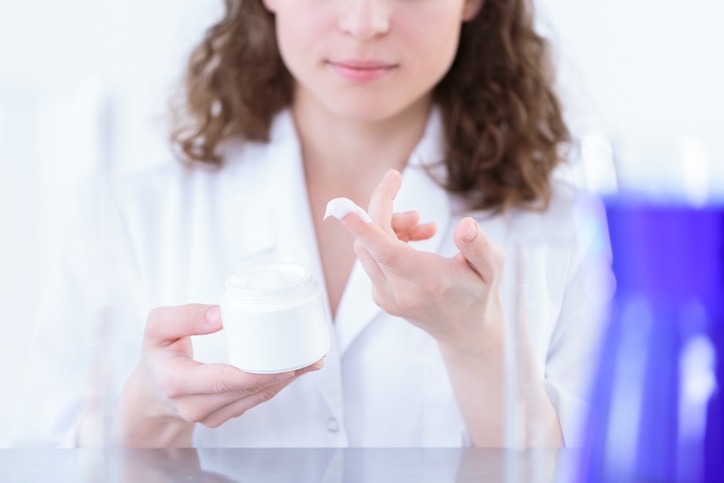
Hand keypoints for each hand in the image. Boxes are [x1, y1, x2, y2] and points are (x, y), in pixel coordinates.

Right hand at [114, 304, 322, 446]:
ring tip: (311, 360)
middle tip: (311, 355)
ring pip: (256, 398)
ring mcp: (210, 416)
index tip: (285, 364)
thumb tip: (221, 314)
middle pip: (247, 391)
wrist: (151, 392)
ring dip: (286, 381)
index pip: (222, 381)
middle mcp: (195, 406)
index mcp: (177, 383)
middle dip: (283, 375)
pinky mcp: (223, 416)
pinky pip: (255, 401)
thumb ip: (184, 316)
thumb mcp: (157, 328)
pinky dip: (276, 385)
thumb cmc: (157, 355)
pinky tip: (294, 369)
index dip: (256, 375)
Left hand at [330, 169, 505, 353]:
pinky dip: (387, 242)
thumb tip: (466, 225)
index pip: (387, 252)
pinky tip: (415, 242)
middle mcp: (401, 293)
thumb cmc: (480, 294)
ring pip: (368, 248)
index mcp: (428, 282)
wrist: (467, 333)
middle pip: (372, 241)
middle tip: (417, 214)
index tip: (341, 207)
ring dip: (389, 228)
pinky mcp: (380, 297)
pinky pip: (371, 259)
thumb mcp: (492, 268)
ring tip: (423, 227)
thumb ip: (479, 246)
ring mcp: (386, 298)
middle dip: (387, 214)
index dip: (364, 227)